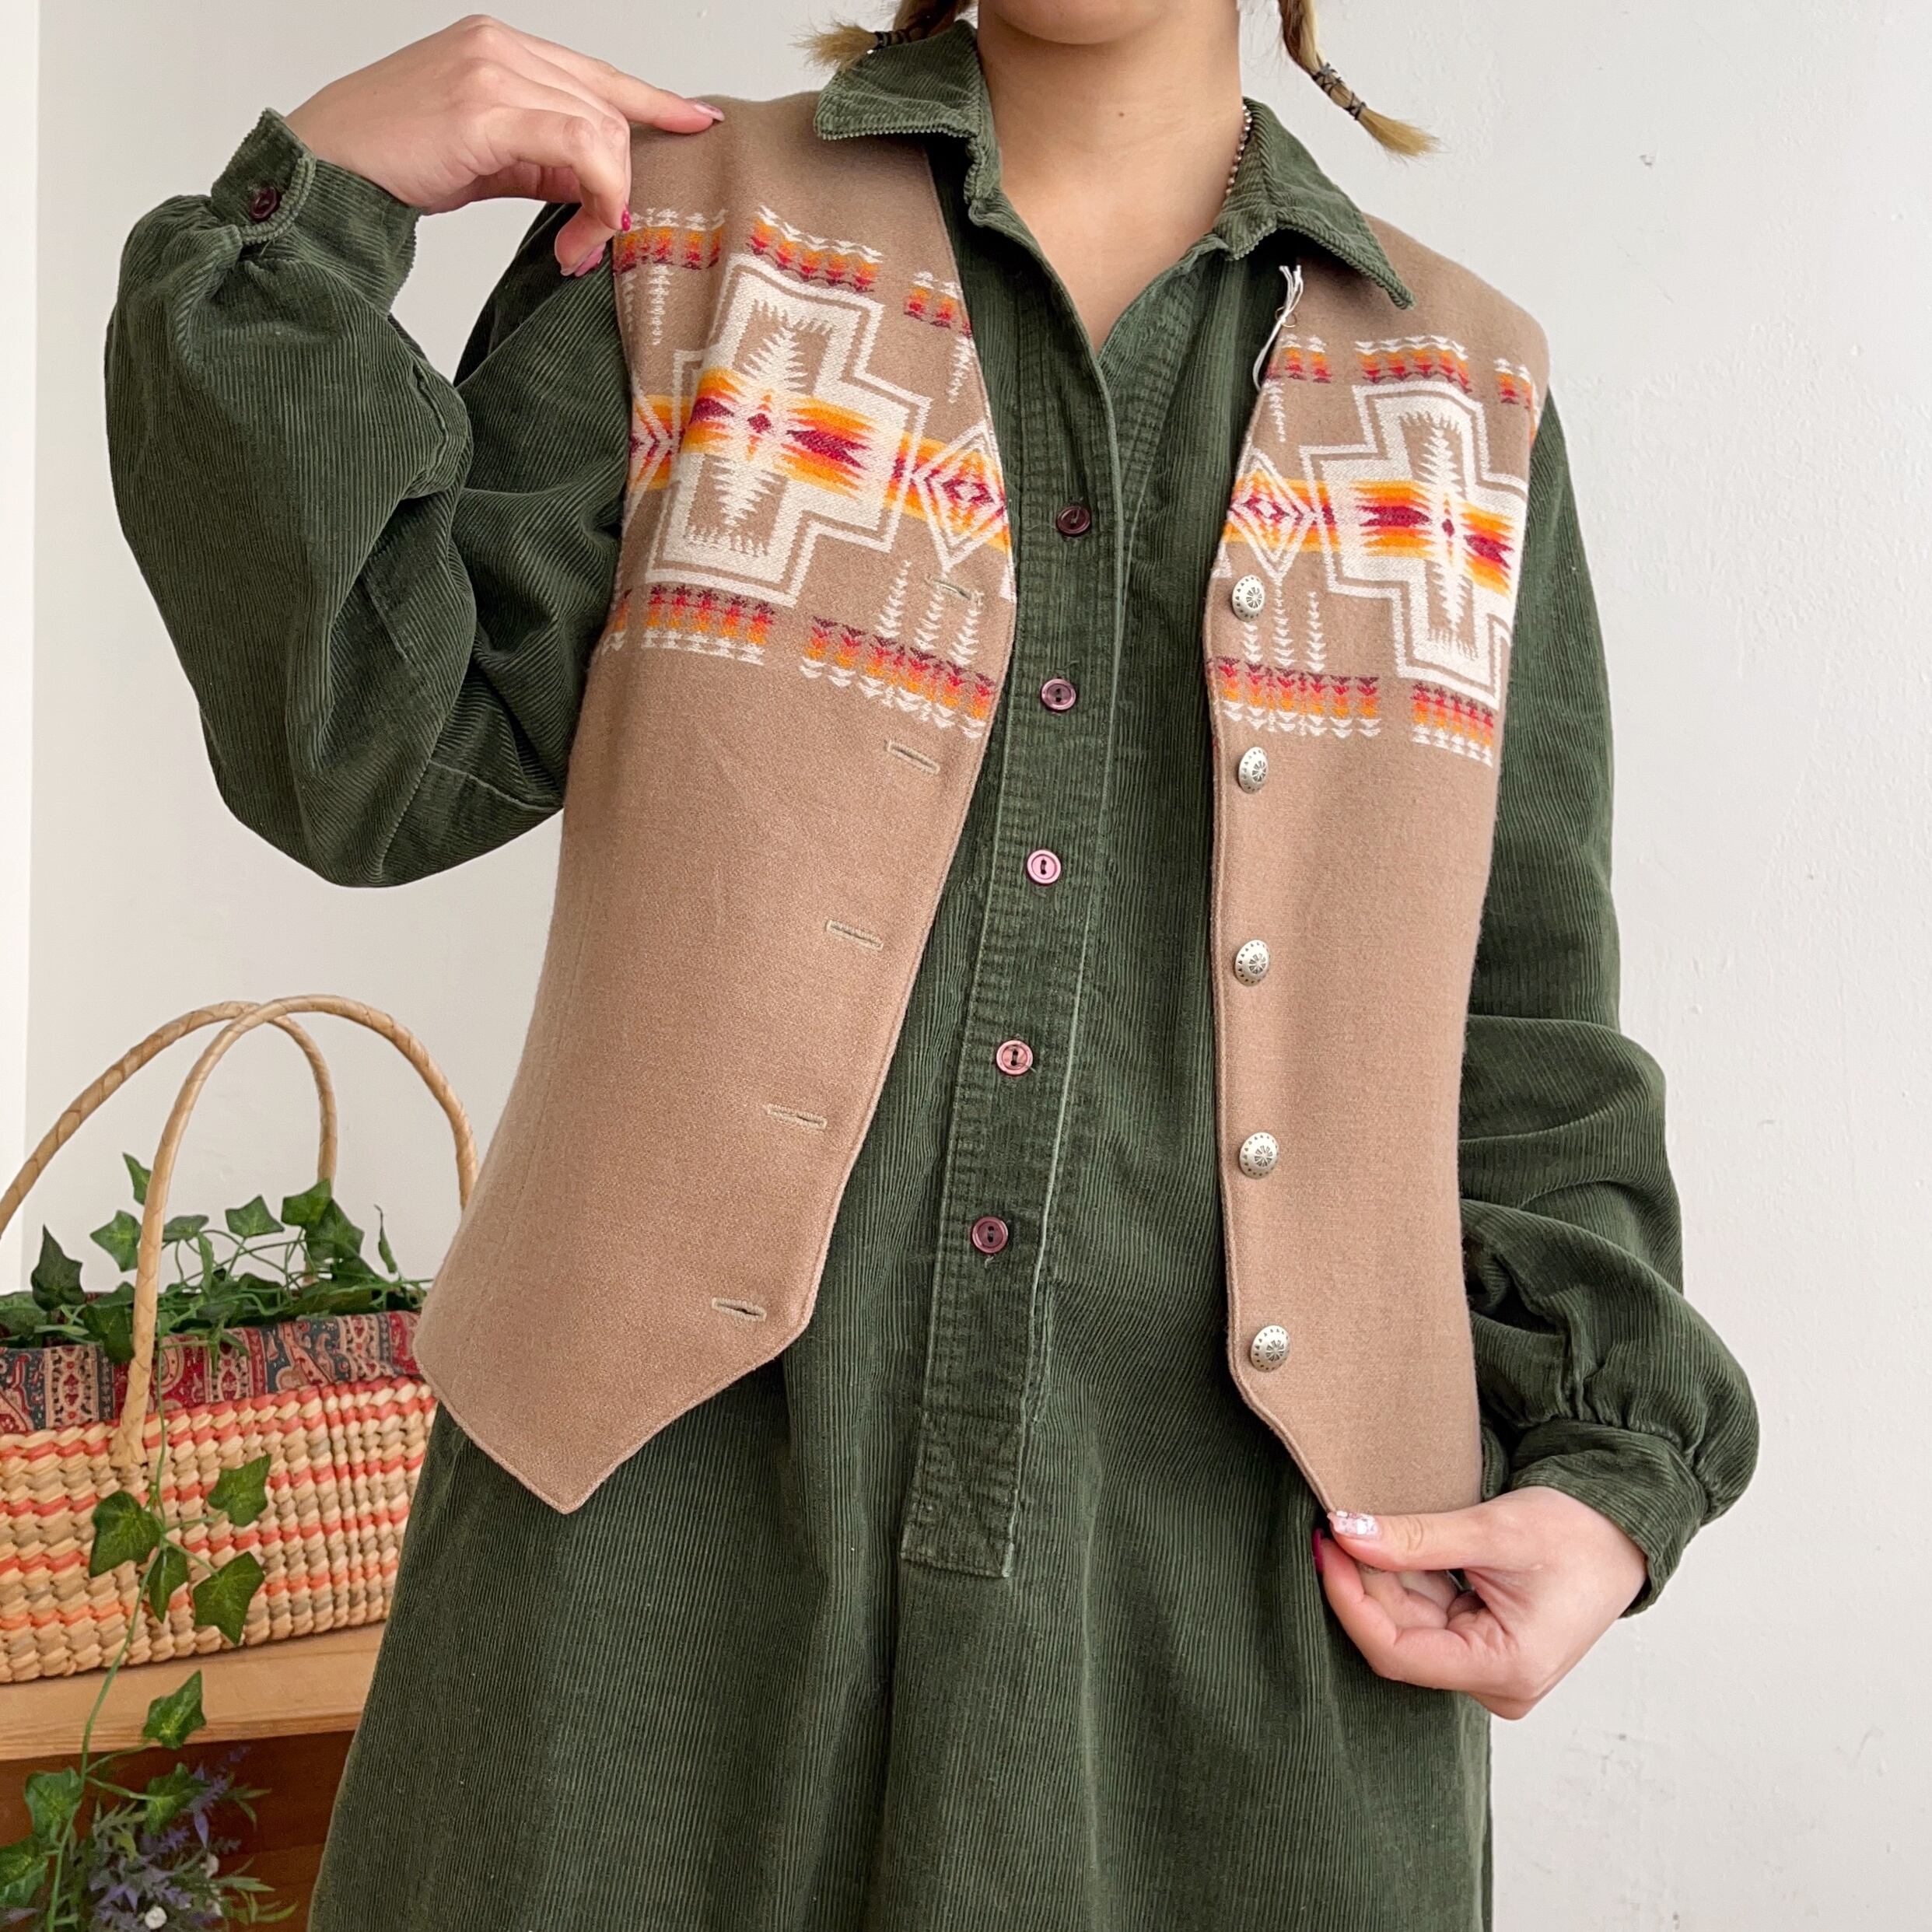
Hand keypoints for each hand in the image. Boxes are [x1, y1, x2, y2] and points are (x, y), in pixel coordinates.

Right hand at [284, 14, 720, 273]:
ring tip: (579, 249)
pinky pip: (578, 148)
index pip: (597, 73)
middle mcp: (500, 46)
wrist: (324, 166)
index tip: (695, 122)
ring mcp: (492, 70)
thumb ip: (540, 158)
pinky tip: (579, 238)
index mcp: (499, 46)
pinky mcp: (485, 107)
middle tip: (598, 243)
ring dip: (606, 202)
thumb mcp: (485, 157)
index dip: (653, 102)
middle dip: (618, 184)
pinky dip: (595, 198)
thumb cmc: (393, 161)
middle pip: (607, 108)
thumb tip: (593, 188)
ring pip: (601, 130)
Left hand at [1313, 1487, 1647, 1718]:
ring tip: (1365, 1526)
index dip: (1351, 1601)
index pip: (1398, 1653)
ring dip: (1384, 1577)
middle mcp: (1496, 1684)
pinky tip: (1392, 1544)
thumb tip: (1346, 1533)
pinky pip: (1426, 1616)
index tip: (1326, 1548)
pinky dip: (1406, 1578)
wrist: (1620, 1528)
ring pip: (1407, 1625)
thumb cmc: (1577, 1533)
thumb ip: (1418, 1538)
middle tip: (1337, 1523)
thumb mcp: (1494, 1530)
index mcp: (1507, 1671)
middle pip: (1399, 1638)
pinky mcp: (1483, 1645)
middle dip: (1365, 1581)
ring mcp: (1489, 1667)